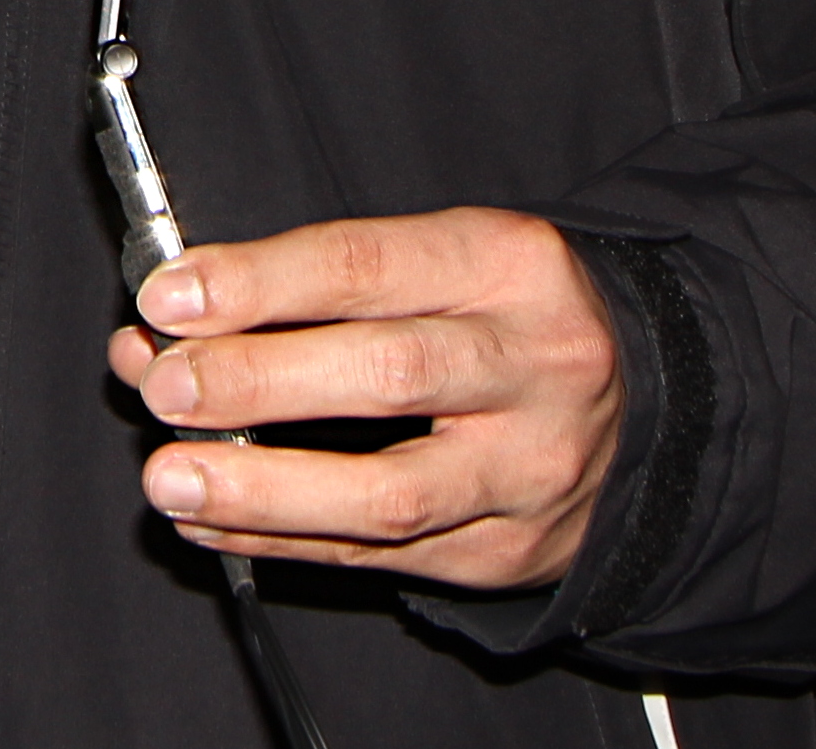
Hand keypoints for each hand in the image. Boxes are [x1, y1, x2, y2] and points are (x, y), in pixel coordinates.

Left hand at [107, 208, 621, 587]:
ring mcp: (529, 470)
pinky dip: (284, 542)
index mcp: (505, 263)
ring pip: (390, 494)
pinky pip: (382, 558)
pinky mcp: (510, 551)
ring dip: (263, 490)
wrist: (652, 401)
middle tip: (163, 385)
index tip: (170, 295)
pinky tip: (213, 525)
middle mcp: (530, 364)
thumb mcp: (436, 257)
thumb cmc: (506, 310)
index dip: (260, 282)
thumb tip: (169, 316)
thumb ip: (309, 283)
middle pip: (387, 375)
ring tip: (172, 478)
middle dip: (259, 382)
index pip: (368, 264)